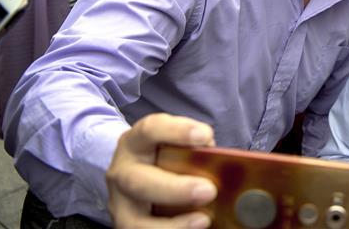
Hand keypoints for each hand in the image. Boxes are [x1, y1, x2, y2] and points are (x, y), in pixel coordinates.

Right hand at [106, 113, 216, 228]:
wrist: (138, 177)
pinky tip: (194, 228)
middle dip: (175, 188)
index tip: (206, 136)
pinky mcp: (125, 225)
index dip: (177, 131)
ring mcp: (120, 203)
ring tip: (204, 219)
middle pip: (139, 181)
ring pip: (135, 220)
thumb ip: (196, 152)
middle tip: (209, 190)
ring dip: (171, 223)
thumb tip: (228, 166)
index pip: (150, 130)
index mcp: (136, 142)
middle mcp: (122, 171)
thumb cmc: (167, 158)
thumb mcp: (177, 147)